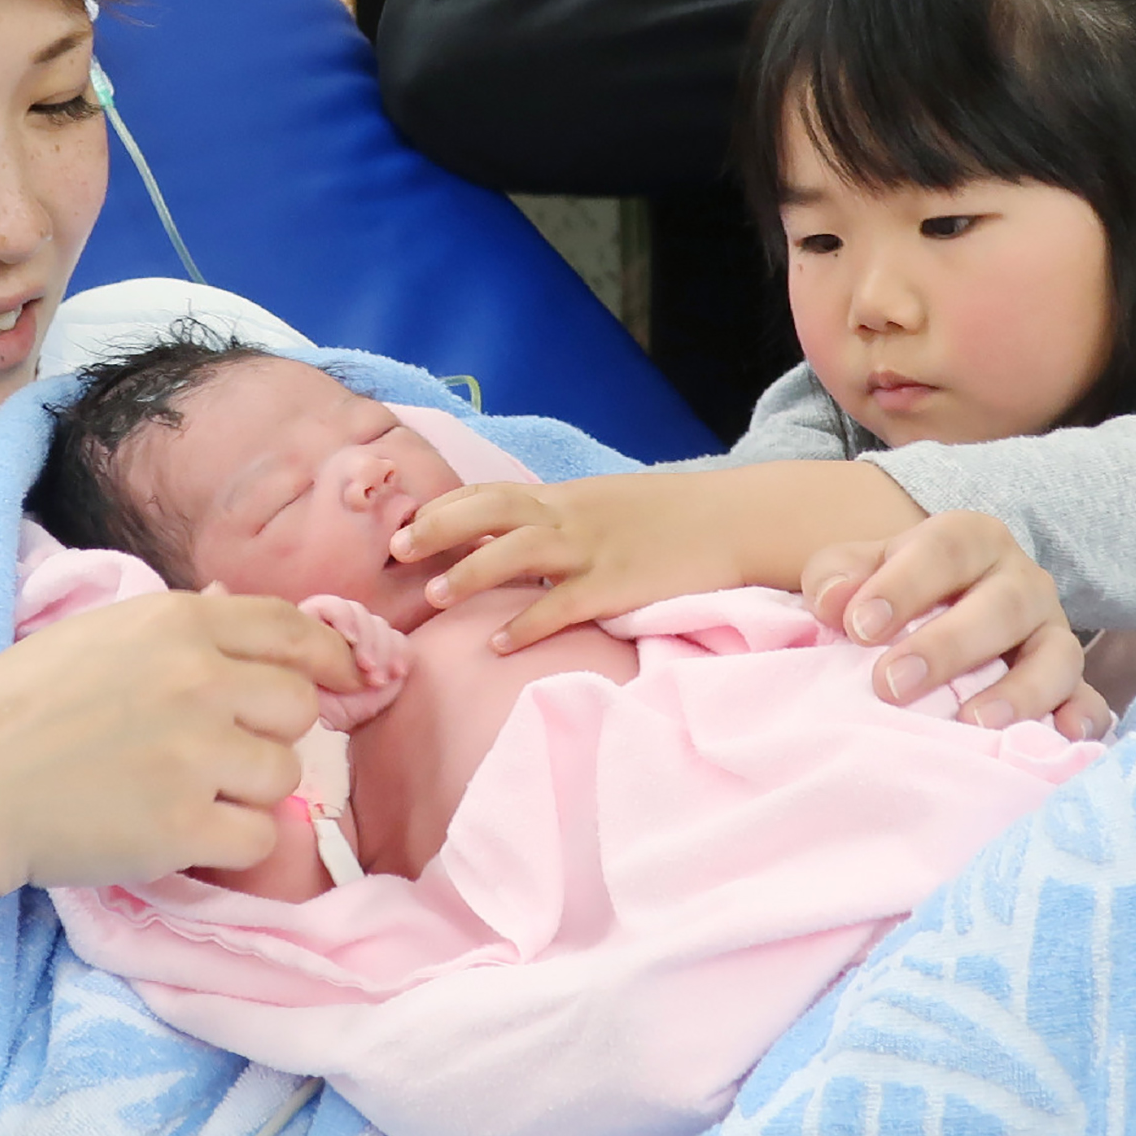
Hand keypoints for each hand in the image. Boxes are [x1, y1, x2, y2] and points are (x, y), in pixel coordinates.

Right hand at [0, 591, 360, 991]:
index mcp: (177, 623)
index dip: (329, 658)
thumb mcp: (100, 636)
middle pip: (298, 708)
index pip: (292, 629)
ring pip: (284, 776)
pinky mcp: (183, 825)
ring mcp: (193, 753)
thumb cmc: (18, 709)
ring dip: (245, 791)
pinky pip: (259, 838)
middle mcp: (196, 678)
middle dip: (270, 733)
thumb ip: (180, 632)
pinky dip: (228, 844)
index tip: (345, 680)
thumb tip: (249, 618)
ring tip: (179, 792)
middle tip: (217, 753)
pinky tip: (174, 831)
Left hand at [296, 593, 410, 729]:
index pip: (329, 606)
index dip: (342, 617)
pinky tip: (397, 673)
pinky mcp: (391, 648)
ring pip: (380, 626)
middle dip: (367, 641)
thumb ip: (310, 674)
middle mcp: (342, 624)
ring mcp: (368, 634)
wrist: (344, 717)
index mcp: (314, 625)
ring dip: (384, 652)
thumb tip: (313, 661)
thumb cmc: (320, 704)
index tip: (350, 639)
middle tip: (367, 669)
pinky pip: (400, 641)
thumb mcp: (306, 692)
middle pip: (358, 613)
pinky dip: (401, 655)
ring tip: (378, 681)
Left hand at [390, 473, 746, 651]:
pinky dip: (527, 623)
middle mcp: (571, 515)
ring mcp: (594, 549)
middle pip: (492, 510)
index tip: (404, 524)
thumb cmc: (674, 518)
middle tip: (397, 549)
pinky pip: (563, 604)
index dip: (445, 508)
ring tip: (434, 596)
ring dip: (472, 571)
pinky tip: (499, 643)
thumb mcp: (609, 506)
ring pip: (518, 550)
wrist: (738, 519)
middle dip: (440, 527)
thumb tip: (518, 540)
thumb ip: (563, 519)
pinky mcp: (619, 584)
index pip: (492, 492)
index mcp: (566, 496)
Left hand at [802, 514, 1111, 739]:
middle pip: (1002, 604)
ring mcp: (1052, 630)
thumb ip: (837, 576)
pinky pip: (1088, 697)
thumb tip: (834, 603)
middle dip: (949, 646)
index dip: (903, 585)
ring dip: (1019, 691)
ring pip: (1056, 654)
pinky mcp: (1070, 679)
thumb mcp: (857, 570)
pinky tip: (1067, 735)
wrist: (940, 604)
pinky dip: (1083, 716)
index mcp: (969, 539)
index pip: (944, 549)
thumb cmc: (892, 590)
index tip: (859, 627)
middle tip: (892, 685)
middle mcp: (1021, 580)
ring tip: (973, 724)